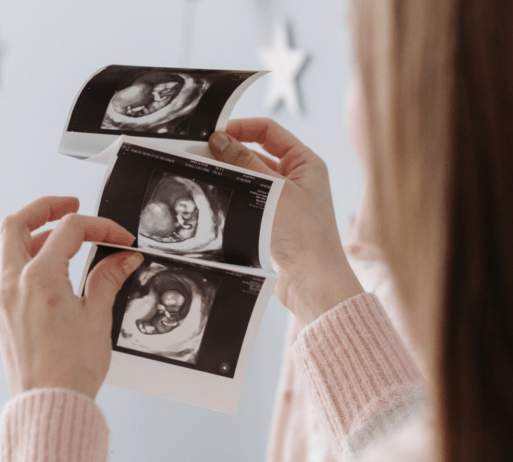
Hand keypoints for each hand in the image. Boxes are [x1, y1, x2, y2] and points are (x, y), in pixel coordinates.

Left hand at [0, 196, 143, 398]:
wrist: (49, 406)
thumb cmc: (71, 371)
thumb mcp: (97, 318)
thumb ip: (107, 280)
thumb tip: (121, 259)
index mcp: (39, 279)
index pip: (69, 230)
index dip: (99, 227)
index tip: (119, 238)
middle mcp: (14, 285)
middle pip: (17, 224)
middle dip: (44, 208)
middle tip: (70, 206)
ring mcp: (3, 300)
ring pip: (9, 248)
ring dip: (36, 236)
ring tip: (64, 241)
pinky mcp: (3, 316)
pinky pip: (10, 274)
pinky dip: (29, 262)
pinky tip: (54, 273)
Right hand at [209, 119, 362, 323]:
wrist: (312, 282)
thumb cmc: (304, 235)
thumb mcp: (272, 191)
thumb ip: (244, 163)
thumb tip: (220, 139)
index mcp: (306, 163)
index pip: (269, 131)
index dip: (241, 128)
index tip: (213, 134)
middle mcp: (297, 179)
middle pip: (256, 154)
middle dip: (229, 153)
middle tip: (200, 155)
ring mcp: (285, 202)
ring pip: (249, 180)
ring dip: (229, 177)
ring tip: (204, 176)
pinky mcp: (273, 224)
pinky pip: (248, 202)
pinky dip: (232, 199)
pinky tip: (215, 199)